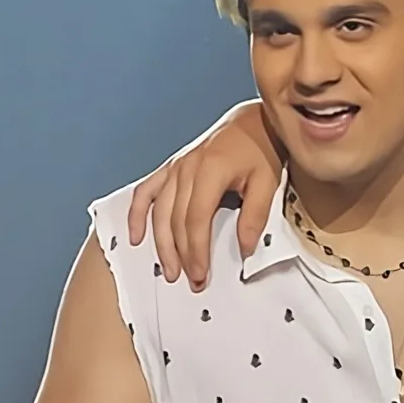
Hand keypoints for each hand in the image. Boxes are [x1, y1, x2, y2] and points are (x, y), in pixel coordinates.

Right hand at [126, 101, 282, 289]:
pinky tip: (136, 236)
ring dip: (160, 242)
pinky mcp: (172, 167)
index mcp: (209, 171)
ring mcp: (176, 166)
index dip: (196, 251)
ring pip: (159, 211)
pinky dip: (137, 214)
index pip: (195, 221)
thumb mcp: (267, 183)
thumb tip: (244, 249)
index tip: (200, 275)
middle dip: (180, 254)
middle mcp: (186, 168)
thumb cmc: (263, 150)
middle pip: (175, 220)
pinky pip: (146, 191)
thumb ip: (255, 216)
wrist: (254, 122)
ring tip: (168, 269)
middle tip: (189, 280)